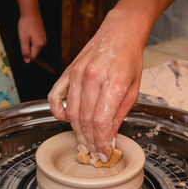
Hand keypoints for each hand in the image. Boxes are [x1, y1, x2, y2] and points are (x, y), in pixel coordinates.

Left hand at [17, 0, 46, 63]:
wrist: (31, 13)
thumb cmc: (26, 25)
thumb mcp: (23, 39)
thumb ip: (25, 51)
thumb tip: (27, 61)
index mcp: (39, 45)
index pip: (32, 57)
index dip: (26, 53)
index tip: (23, 45)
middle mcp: (43, 43)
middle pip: (33, 52)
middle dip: (27, 47)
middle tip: (24, 38)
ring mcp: (43, 39)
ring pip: (34, 46)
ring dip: (28, 43)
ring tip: (27, 34)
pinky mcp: (42, 35)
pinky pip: (35, 41)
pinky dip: (31, 39)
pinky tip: (29, 32)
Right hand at [48, 0, 173, 160]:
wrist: (119, 33)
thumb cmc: (129, 61)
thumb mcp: (133, 90)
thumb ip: (119, 116)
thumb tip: (108, 139)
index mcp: (114, 83)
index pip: (101, 123)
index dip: (101, 143)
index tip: (104, 154)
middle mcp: (92, 78)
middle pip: (85, 121)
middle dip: (90, 142)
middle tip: (94, 152)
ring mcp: (77, 74)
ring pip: (71, 113)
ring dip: (77, 132)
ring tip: (84, 142)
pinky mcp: (67, 72)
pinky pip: (55, 97)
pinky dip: (57, 112)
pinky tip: (66, 120)